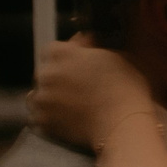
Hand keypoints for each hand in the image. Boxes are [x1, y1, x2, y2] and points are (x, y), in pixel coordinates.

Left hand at [28, 36, 157, 151]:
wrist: (123, 125)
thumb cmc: (127, 89)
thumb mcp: (120, 56)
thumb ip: (95, 47)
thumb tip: (85, 41)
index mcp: (61, 53)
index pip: (55, 48)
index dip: (69, 55)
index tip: (83, 62)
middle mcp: (45, 73)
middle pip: (47, 71)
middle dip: (61, 76)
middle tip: (83, 85)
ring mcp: (42, 99)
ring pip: (41, 94)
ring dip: (53, 97)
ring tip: (75, 105)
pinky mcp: (43, 122)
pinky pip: (39, 117)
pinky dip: (50, 117)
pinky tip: (67, 118)